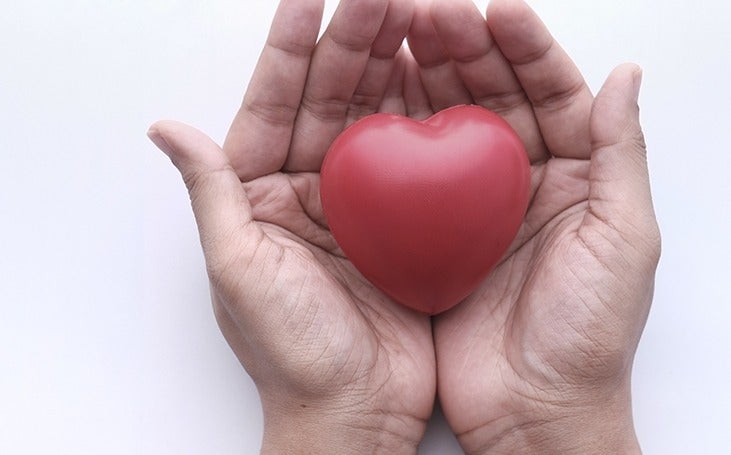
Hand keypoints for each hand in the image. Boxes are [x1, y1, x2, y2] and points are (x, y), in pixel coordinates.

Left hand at [148, 0, 437, 452]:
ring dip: (391, 67)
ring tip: (413, 16)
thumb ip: (212, 195)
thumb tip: (166, 127)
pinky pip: (416, 159)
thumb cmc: (292, 354)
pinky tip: (441, 81)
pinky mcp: (403, 223)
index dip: (289, 50)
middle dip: (351, 42)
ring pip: (375, 119)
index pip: (274, 105)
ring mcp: (360, 203)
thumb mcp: (239, 271)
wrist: (354, 412)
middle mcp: (309, 190)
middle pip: (330, 101)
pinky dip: (428, 118)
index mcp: (262, 194)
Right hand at [415, 1, 659, 452]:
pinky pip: (415, 174)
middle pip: (495, 99)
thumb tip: (625, 77)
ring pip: (451, 126)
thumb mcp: (624, 239)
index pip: (554, 93)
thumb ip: (620, 156)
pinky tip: (383, 102)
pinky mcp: (435, 234)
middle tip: (434, 12)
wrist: (534, 410)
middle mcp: (523, 183)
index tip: (499, 11)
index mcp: (575, 177)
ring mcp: (475, 207)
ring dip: (431, 79)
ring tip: (404, 36)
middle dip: (467, 50)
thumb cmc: (588, 335)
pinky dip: (400, 136)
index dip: (527, 48)